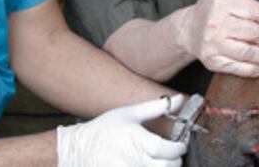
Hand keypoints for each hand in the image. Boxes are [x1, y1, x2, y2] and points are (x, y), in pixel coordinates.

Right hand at [56, 95, 186, 166]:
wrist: (78, 149)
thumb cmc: (104, 130)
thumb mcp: (129, 113)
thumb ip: (156, 107)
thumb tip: (179, 99)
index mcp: (136, 139)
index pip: (167, 150)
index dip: (179, 148)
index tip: (180, 145)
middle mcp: (132, 159)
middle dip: (174, 161)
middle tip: (170, 155)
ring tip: (159, 161)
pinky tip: (146, 164)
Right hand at [177, 0, 258, 76]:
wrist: (187, 31)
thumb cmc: (208, 8)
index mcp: (221, 4)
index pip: (253, 11)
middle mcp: (216, 24)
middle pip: (253, 33)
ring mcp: (213, 44)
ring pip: (246, 51)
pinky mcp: (212, 61)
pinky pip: (235, 67)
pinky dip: (251, 69)